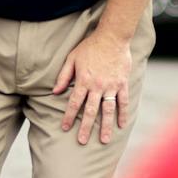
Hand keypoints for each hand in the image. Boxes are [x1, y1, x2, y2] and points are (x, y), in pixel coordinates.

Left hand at [53, 31, 131, 145]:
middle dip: (85, 127)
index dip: (68, 116)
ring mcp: (111, 86)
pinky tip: (121, 125)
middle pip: (90, 111)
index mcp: (83, 80)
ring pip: (107, 110)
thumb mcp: (72, 58)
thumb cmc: (90, 46)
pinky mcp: (122, 83)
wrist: (112, 36)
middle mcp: (97, 86)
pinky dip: (123, 113)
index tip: (64, 128)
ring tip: (103, 140)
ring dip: (105, 126)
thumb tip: (55, 92)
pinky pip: (123, 101)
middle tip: (81, 141)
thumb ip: (63, 76)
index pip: (74, 103)